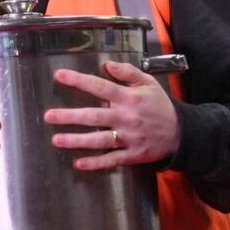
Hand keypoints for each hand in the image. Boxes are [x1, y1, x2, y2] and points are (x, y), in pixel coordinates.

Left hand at [45, 60, 181, 170]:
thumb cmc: (159, 105)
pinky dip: (96, 163)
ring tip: (56, 140)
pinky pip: (112, 159)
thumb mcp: (148, 83)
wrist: (180, 132)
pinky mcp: (132, 154)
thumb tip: (107, 65)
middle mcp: (126, 117)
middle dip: (70, 116)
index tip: (59, 76)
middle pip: (94, 116)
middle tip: (49, 116)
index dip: (78, 81)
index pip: (99, 87)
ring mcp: (128, 138)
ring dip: (77, 141)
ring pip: (99, 140)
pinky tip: (79, 163)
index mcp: (128, 98)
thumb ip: (128, 72)